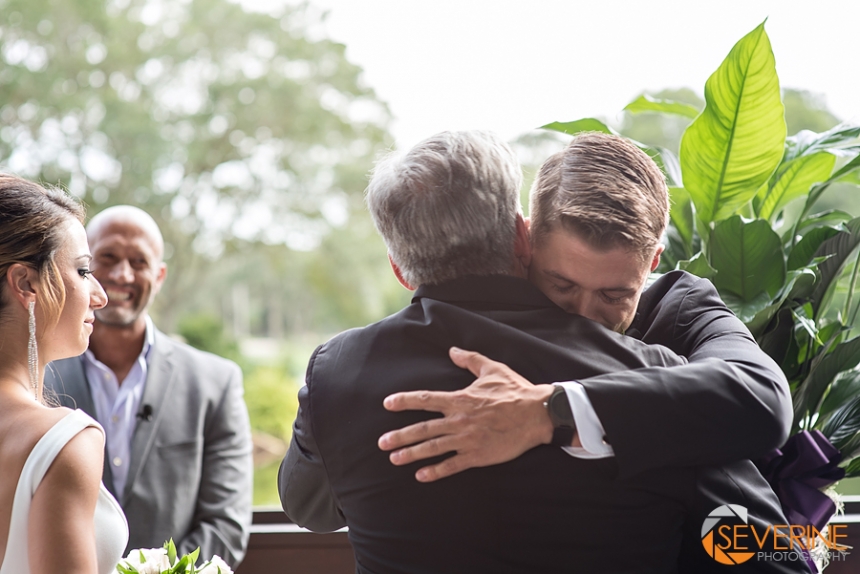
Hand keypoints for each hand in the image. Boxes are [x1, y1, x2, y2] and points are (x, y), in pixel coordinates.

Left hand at [378, 347, 554, 481]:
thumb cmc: (515, 390)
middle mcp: (459, 420)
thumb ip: (470, 359)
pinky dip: (436, 471)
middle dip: (400, 436)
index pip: (426, 399)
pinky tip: (421, 475)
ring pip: (433, 448)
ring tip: (394, 459)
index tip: (387, 404)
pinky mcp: (478, 455)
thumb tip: (452, 351)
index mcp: (460, 399)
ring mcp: (467, 439)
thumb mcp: (492, 369)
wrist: (537, 414)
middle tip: (382, 442)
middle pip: (423, 428)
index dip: (405, 401)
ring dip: (412, 454)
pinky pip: (452, 464)